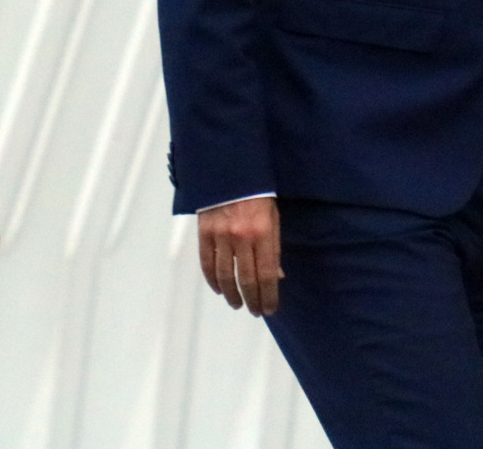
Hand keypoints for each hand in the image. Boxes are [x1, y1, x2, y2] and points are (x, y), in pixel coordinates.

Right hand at [197, 196, 281, 316]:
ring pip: (225, 275)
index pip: (267, 274)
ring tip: (238, 304)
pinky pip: (207, 262)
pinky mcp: (204, 232)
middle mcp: (242, 236)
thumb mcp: (273, 218)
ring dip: (232, 295)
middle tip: (255, 312)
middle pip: (247, 279)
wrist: (231, 171)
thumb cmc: (258, 194)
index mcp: (263, 232)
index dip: (268, 296)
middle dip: (252, 300)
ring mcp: (221, 235)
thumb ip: (274, 247)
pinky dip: (213, 280)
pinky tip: (219, 289)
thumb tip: (277, 277)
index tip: (270, 308)